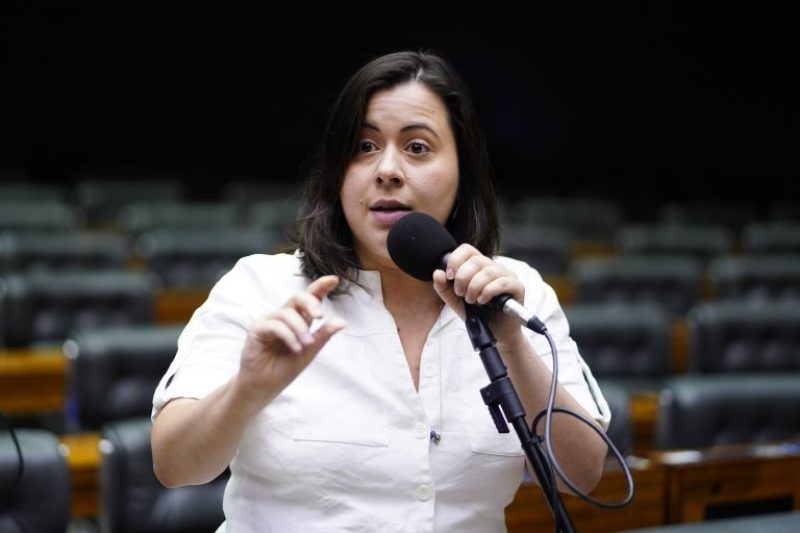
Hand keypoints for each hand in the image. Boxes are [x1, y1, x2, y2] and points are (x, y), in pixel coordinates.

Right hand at [236, 275, 345, 405]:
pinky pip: (275, 325)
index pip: (311, 298)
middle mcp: (285, 316)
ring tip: (305, 345)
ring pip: (288, 313)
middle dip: (311, 303)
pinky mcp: (258, 328)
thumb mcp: (310, 351)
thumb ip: (323, 335)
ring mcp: (270, 321)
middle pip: (298, 297)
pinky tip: (295, 348)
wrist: (265, 386)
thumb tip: (342, 322)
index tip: (334, 279)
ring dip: (299, 329)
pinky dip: (288, 335)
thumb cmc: (285, 367)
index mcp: (299, 319)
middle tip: (320, 316)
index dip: (321, 286)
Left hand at [432, 244, 524, 344]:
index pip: (467, 250)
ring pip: (488, 271)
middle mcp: (493, 266)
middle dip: (463, 278)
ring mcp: (507, 275)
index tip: (449, 276)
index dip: (455, 260)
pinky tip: (482, 301)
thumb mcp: (455, 301)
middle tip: (461, 293)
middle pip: (476, 260)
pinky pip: (503, 282)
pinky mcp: (517, 287)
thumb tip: (437, 272)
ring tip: (471, 300)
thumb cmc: (477, 314)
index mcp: (479, 266)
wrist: (494, 333)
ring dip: (474, 287)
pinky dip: (488, 292)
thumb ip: (444, 287)